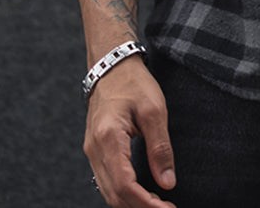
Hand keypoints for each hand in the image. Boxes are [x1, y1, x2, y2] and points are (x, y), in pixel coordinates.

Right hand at [85, 56, 176, 207]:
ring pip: (108, 191)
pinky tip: (143, 193)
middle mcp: (94, 150)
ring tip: (159, 205)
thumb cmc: (134, 83)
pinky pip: (106, 181)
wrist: (111, 65)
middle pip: (114, 195)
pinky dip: (124, 193)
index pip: (125, 185)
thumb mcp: (155, 110)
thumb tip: (168, 182)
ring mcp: (91, 151)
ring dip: (132, 203)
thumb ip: (160, 148)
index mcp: (109, 139)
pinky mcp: (95, 150)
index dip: (146, 204)